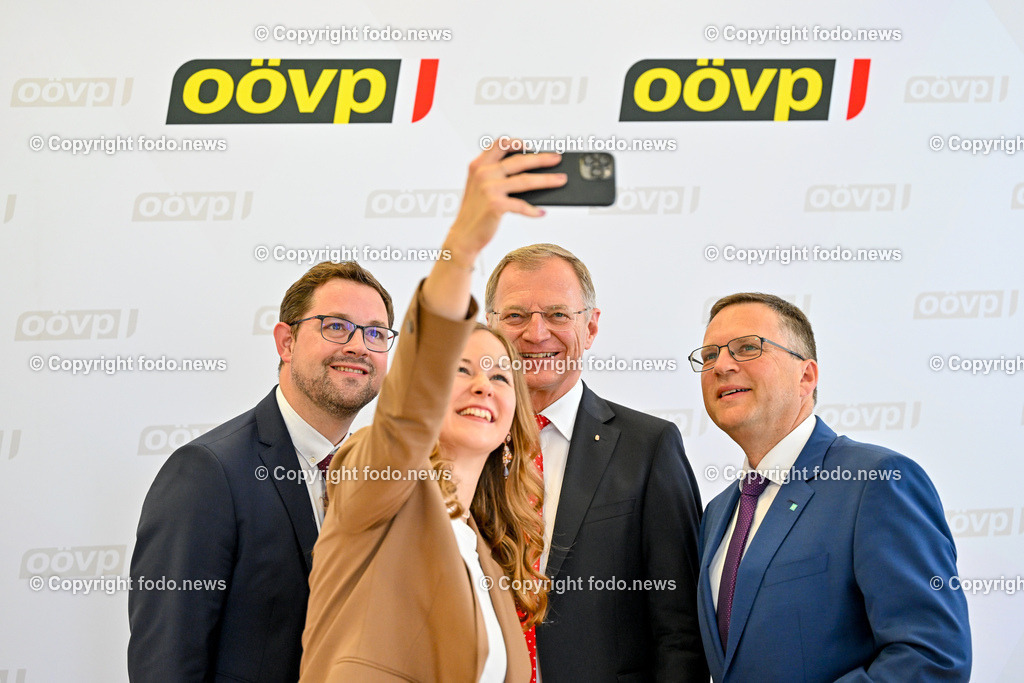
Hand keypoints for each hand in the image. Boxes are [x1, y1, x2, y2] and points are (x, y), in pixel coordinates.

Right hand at [443, 141, 565, 263]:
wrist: (463, 236)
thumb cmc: (475, 213)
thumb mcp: (479, 188)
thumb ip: (496, 175)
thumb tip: (529, 172)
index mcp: (478, 166)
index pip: (499, 145)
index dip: (517, 143)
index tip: (532, 145)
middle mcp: (483, 174)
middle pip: (519, 161)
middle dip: (542, 158)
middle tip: (557, 158)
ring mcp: (489, 189)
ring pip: (525, 180)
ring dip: (547, 180)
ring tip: (561, 180)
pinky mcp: (496, 205)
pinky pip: (522, 205)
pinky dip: (533, 210)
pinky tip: (542, 212)